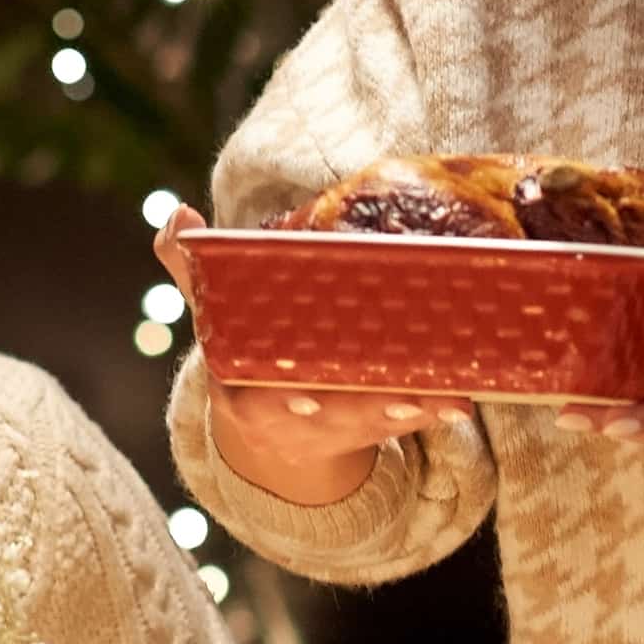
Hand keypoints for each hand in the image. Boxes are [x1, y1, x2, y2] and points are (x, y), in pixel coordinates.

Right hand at [161, 212, 462, 504]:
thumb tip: (181, 214)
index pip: (259, 395)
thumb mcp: (214, 316)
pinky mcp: (371, 428)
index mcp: (244, 389)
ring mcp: (334, 426)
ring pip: (373, 420)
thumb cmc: (245, 353)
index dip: (283, 397)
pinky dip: (432, 410)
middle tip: (400, 396)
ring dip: (409, 409)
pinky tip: (461, 398)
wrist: (270, 430)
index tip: (306, 397)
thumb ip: (194, 267)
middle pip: (329, 414)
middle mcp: (291, 416)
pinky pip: (402, 421)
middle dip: (362, 408)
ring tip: (447, 396)